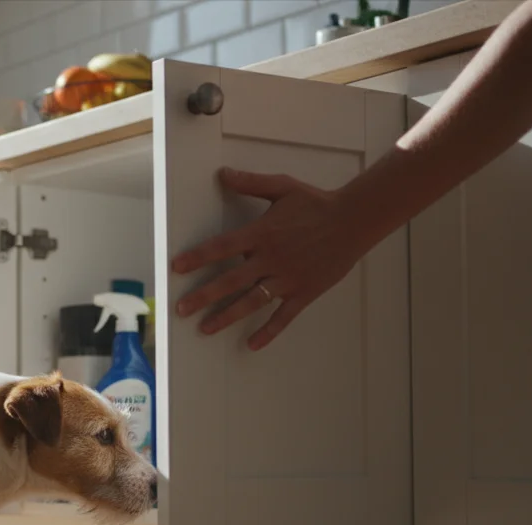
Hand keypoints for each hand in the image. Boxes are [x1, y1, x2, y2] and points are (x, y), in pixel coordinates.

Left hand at [172, 168, 371, 350]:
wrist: (354, 220)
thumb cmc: (317, 203)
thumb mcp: (282, 187)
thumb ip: (251, 183)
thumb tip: (223, 173)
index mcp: (262, 233)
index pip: (222, 247)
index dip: (198, 257)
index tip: (177, 267)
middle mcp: (271, 259)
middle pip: (230, 281)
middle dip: (203, 296)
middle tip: (181, 309)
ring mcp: (287, 278)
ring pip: (252, 302)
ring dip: (227, 316)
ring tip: (205, 329)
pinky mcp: (304, 292)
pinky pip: (284, 317)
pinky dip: (269, 332)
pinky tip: (252, 344)